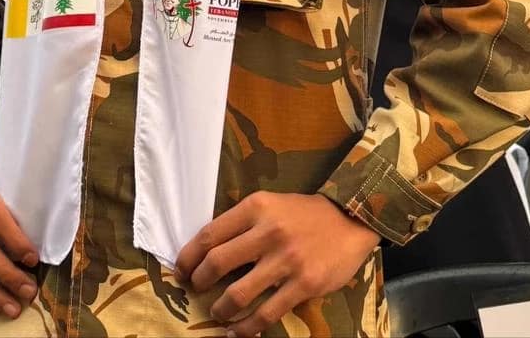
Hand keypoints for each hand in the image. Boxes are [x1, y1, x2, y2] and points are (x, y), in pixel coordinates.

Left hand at [175, 192, 378, 336]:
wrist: (349, 219)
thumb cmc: (303, 214)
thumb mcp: (270, 205)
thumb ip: (243, 223)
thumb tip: (208, 250)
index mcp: (256, 207)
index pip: (210, 234)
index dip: (189, 256)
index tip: (180, 269)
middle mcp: (268, 231)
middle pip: (218, 262)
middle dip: (200, 281)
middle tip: (195, 289)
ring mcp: (286, 260)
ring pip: (239, 293)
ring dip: (221, 309)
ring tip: (217, 313)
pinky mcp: (303, 284)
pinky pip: (266, 313)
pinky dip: (247, 328)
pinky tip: (238, 332)